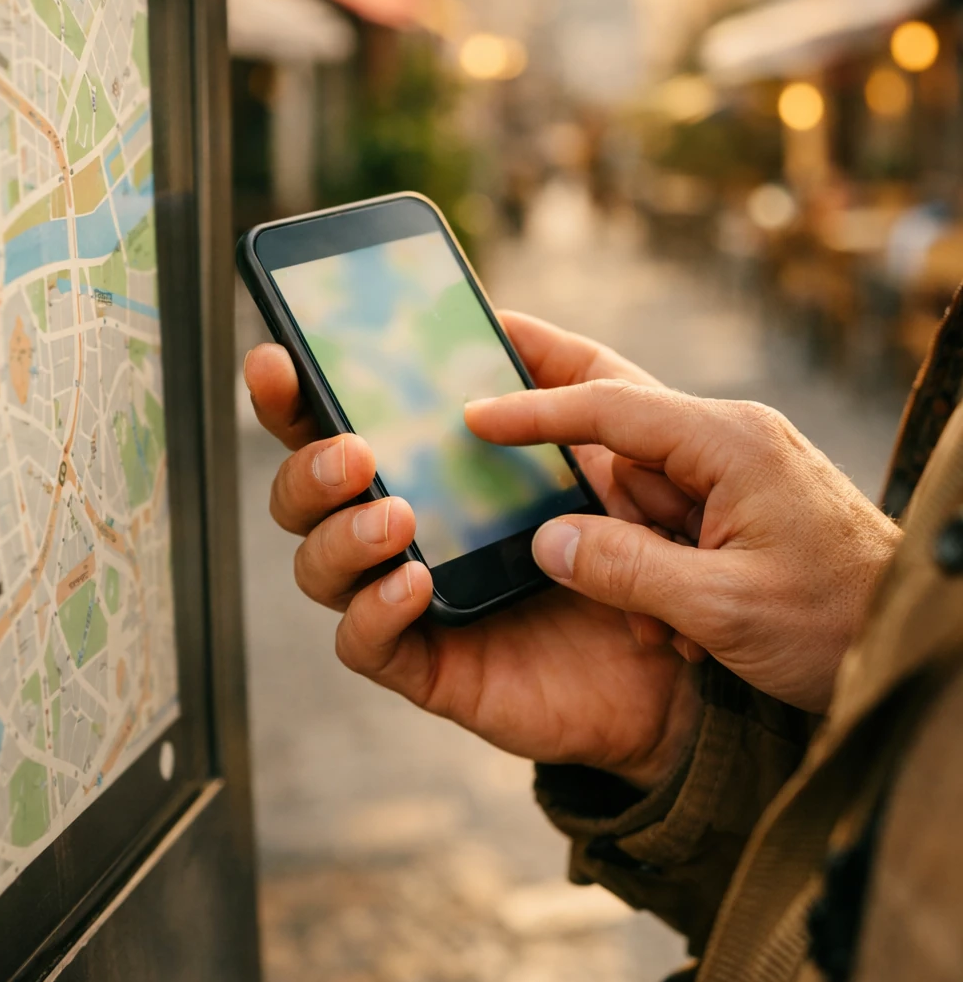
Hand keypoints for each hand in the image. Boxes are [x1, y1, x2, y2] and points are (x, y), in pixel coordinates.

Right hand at [243, 312, 704, 789]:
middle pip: (305, 490)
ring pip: (319, 563)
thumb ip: (570, 380)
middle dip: (305, 464)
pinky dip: (374, 610)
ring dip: (340, 533)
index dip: (300, 390)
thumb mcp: (625, 442)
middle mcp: (407, 524)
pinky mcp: (432, 661)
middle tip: (353, 452)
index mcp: (435, 462)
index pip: (341, 420)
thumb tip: (500, 321)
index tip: (285, 356)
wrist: (695, 646)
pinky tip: (413, 582)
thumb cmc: (653, 536)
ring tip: (396, 515)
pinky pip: (366, 642)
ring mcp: (412, 594)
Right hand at [466, 380, 901, 712]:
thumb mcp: (728, 609)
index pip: (610, 409)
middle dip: (553, 405)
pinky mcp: (739, 507)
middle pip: (618, 419)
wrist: (916, 641)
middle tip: (486, 374)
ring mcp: (735, 473)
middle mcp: (728, 442)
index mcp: (728, 444)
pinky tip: (664, 612)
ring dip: (617, 533)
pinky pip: (666, 515)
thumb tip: (548, 541)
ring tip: (632, 595)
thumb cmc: (840, 624)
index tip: (472, 413)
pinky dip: (647, 553)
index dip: (534, 410)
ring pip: (637, 480)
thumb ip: (630, 570)